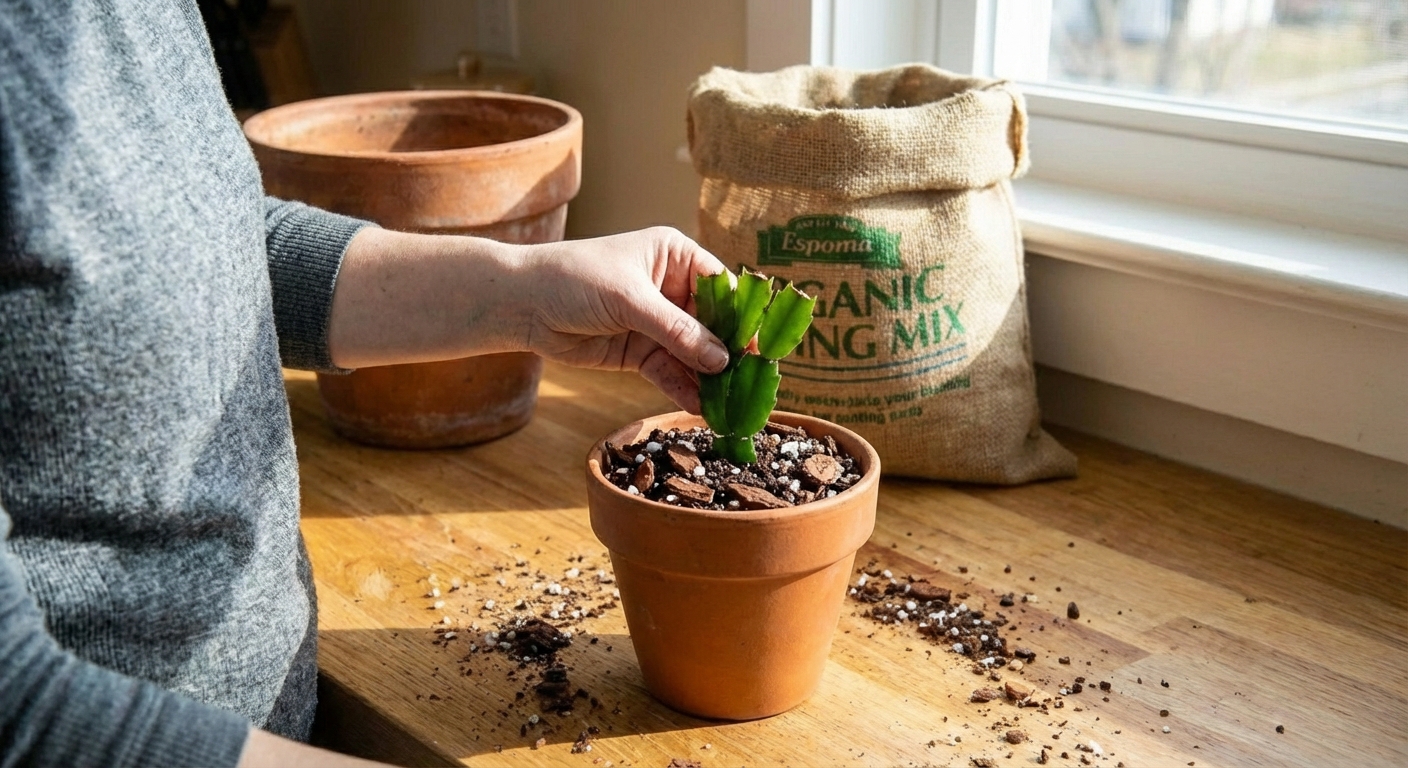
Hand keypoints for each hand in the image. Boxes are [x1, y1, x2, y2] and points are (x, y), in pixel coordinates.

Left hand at [328, 226, 729, 412]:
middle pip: (714, 325)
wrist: (521, 304)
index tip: (762, 348)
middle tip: (754, 385)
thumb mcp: (631, 301)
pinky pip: (671, 373)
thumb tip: (723, 360)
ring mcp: (656, 322)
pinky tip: (703, 408)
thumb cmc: (574, 280)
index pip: (723, 288)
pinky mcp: (639, 352)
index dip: (744, 318)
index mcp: (675, 256)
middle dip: (731, 355)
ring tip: (733, 406)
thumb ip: (678, 331)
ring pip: (694, 354)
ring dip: (711, 379)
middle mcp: (671, 288)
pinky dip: (685, 390)